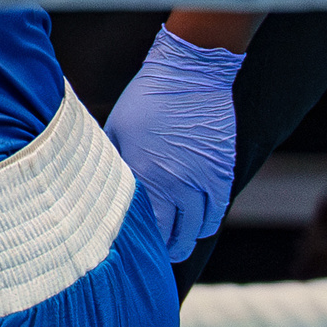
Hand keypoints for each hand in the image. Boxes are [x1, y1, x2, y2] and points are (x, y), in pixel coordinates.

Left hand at [105, 26, 244, 260]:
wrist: (191, 76)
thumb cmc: (145, 101)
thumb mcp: (116, 131)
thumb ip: (114, 164)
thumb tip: (102, 188)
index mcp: (146, 174)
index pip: (146, 226)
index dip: (143, 241)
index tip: (136, 246)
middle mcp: (177, 184)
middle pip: (176, 237)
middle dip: (166, 247)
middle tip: (158, 250)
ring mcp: (204, 180)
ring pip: (199, 229)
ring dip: (188, 237)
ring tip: (177, 238)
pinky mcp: (224, 174)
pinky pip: (218, 211)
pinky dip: (207, 220)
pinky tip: (196, 220)